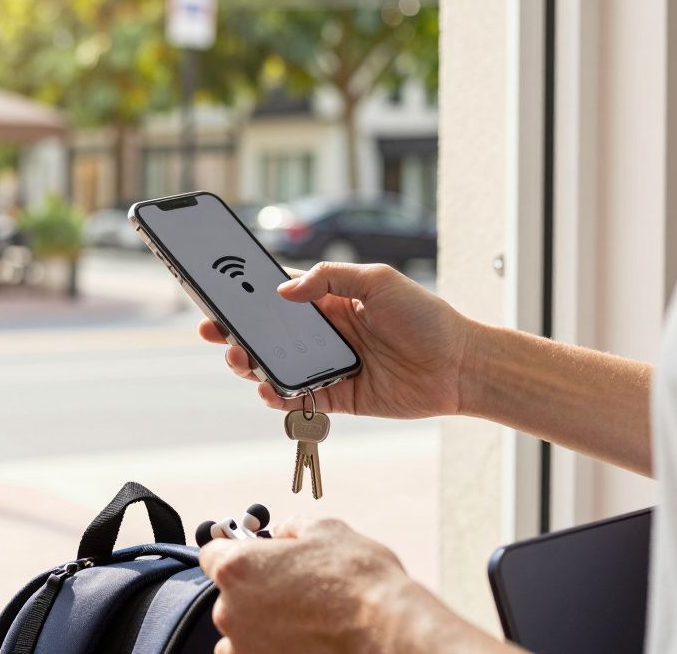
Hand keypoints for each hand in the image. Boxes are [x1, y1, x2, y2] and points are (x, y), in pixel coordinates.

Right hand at [198, 262, 473, 419]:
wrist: (461, 365)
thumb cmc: (425, 317)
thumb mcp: (378, 281)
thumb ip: (330, 277)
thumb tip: (284, 291)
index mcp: (331, 301)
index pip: (279, 297)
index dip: (248, 298)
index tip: (220, 297)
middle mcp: (326, 334)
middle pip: (269, 335)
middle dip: (238, 334)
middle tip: (216, 333)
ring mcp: (330, 366)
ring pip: (277, 367)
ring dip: (252, 365)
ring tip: (241, 360)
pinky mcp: (339, 398)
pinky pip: (298, 399)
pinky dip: (278, 396)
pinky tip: (267, 389)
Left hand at [199, 518, 505, 653]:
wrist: (385, 632)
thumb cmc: (358, 581)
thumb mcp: (325, 531)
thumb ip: (290, 529)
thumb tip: (283, 533)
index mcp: (237, 568)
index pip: (212, 554)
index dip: (234, 551)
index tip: (253, 556)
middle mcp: (230, 611)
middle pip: (227, 595)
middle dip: (254, 589)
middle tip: (293, 588)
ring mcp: (245, 648)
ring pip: (239, 632)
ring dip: (259, 624)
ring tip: (302, 619)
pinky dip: (270, 647)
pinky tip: (301, 639)